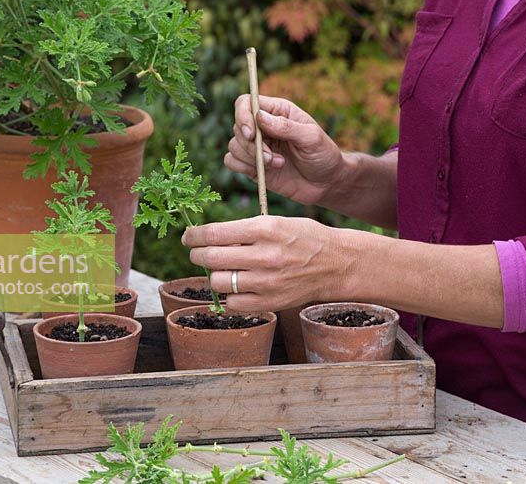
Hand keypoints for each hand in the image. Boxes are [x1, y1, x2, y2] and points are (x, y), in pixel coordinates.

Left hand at [182, 215, 348, 312]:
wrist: (336, 264)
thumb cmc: (303, 238)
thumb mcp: (276, 222)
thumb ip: (244, 230)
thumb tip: (207, 237)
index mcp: (265, 229)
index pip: (214, 233)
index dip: (194, 235)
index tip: (189, 237)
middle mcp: (265, 255)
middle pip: (211, 258)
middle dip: (197, 254)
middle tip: (198, 253)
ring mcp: (267, 282)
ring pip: (218, 282)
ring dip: (213, 275)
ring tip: (221, 270)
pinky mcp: (270, 302)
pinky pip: (233, 303)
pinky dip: (230, 295)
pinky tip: (238, 286)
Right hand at [227, 95, 345, 205]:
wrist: (326, 183)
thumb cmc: (323, 155)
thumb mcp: (311, 138)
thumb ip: (286, 126)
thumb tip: (259, 117)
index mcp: (277, 112)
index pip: (246, 103)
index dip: (243, 116)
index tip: (251, 134)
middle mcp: (263, 127)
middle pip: (237, 127)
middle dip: (251, 145)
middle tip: (273, 158)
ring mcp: (257, 147)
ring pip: (233, 145)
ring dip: (251, 158)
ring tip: (278, 164)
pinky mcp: (252, 165)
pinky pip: (231, 162)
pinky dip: (242, 167)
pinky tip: (264, 173)